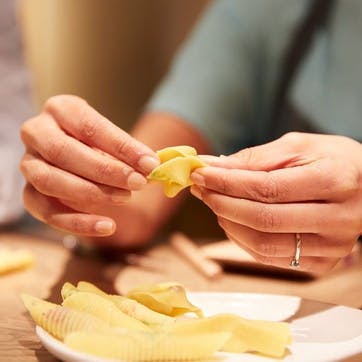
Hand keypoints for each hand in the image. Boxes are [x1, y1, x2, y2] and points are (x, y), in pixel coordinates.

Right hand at [20, 95, 159, 236]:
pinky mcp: (29, 193)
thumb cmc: (99, 145)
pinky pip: (46, 212)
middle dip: (105, 171)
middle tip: (138, 183)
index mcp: (61, 109)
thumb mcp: (114, 142)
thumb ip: (130, 153)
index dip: (122, 147)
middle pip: (62, 152)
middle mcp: (37, 132)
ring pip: (49, 180)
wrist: (81, 158)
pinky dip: (78, 222)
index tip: (150, 163)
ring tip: (125, 198)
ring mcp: (29, 164)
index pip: (90, 127)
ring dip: (90, 193)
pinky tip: (107, 226)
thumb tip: (153, 167)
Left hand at [190, 132, 361, 274]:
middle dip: (222, 203)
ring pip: (264, 244)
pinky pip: (271, 257)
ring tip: (214, 203)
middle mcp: (337, 219)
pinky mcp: (323, 263)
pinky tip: (232, 221)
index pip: (267, 188)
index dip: (228, 182)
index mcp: (335, 181)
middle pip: (263, 219)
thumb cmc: (333, 160)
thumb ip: (256, 158)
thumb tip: (214, 166)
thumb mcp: (299, 146)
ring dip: (228, 224)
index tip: (201, 173)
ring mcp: (332, 247)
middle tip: (201, 189)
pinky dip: (242, 240)